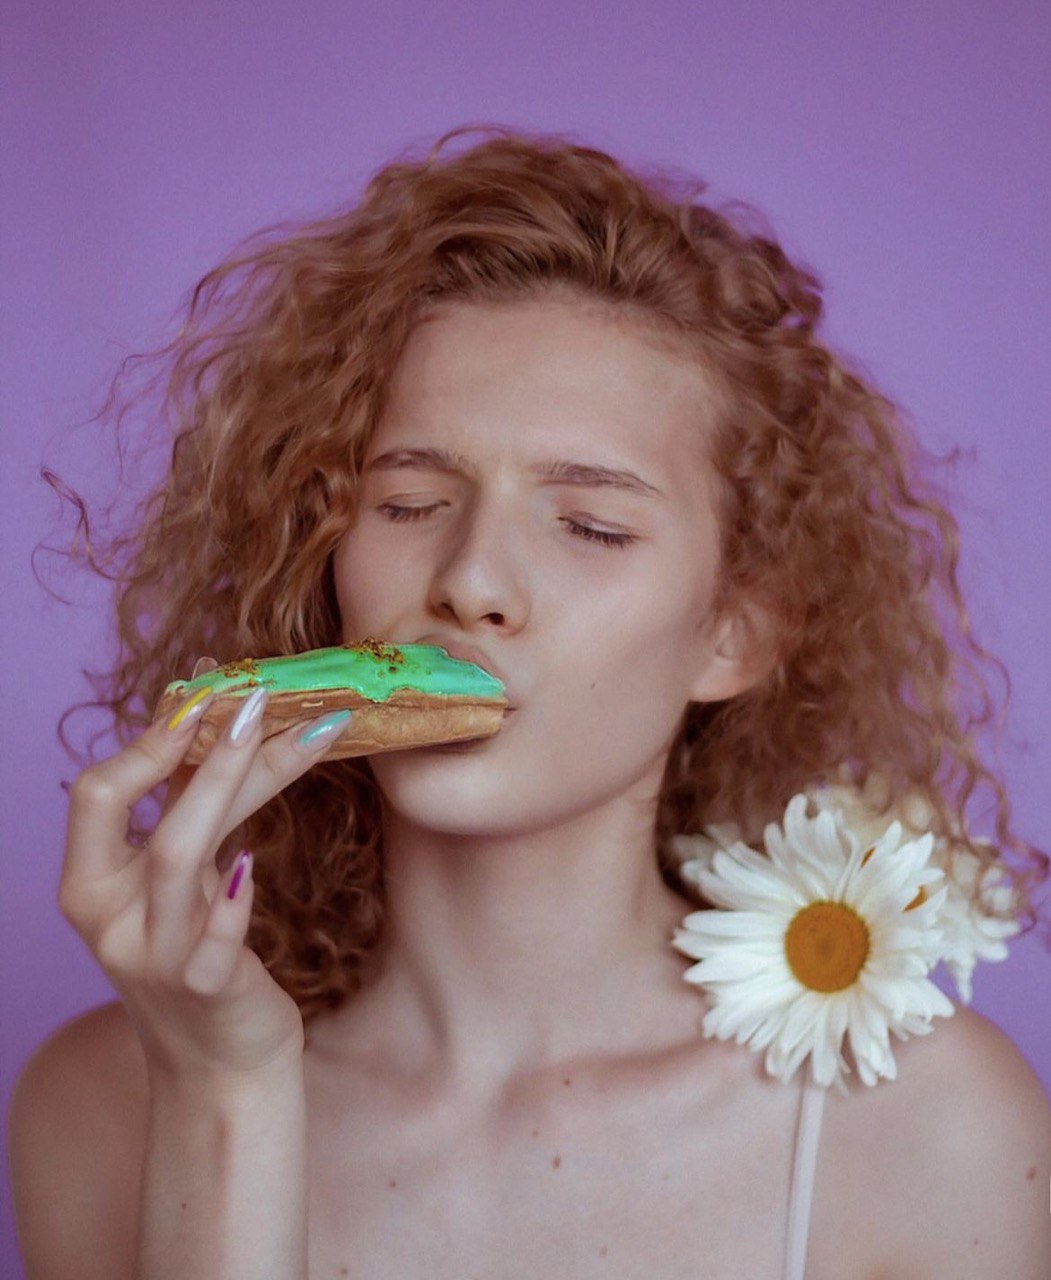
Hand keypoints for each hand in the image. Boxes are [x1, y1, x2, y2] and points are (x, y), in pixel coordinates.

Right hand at [58, 665, 349, 1083]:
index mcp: (93, 886)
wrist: (220, 1067)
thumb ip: (188, 805)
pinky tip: (252, 867)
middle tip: (254, 696)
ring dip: (225, 786)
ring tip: (278, 734)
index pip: (95, 794)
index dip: (147, 737)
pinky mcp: (206, 992)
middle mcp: (111, 920)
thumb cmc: (201, 954)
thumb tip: (212, 709)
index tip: (206, 687)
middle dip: (191, 748)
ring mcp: (155, 958)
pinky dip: (229, 904)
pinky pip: (210, 946)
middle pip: (133, 814)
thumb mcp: (182, 880)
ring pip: (176, 859)